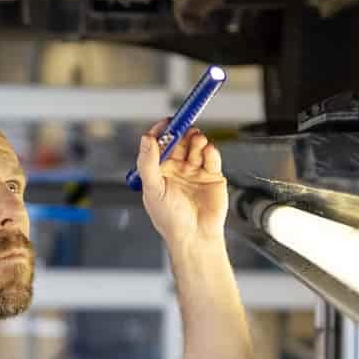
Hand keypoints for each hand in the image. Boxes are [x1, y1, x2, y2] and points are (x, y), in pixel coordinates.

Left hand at [135, 124, 227, 246]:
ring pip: (196, 146)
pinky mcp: (213, 175)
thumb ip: (148, 163)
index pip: (159, 145)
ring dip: (196, 140)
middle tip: (184, 128)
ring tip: (197, 140)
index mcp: (159, 171)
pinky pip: (212, 156)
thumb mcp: (153, 189)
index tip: (166, 122)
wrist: (195, 236)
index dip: (162, 132)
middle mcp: (177, 168)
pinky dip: (210, 151)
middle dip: (182, 132)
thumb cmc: (171, 219)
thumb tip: (146, 139)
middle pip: (180, 141)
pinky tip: (207, 152)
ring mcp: (195, 171)